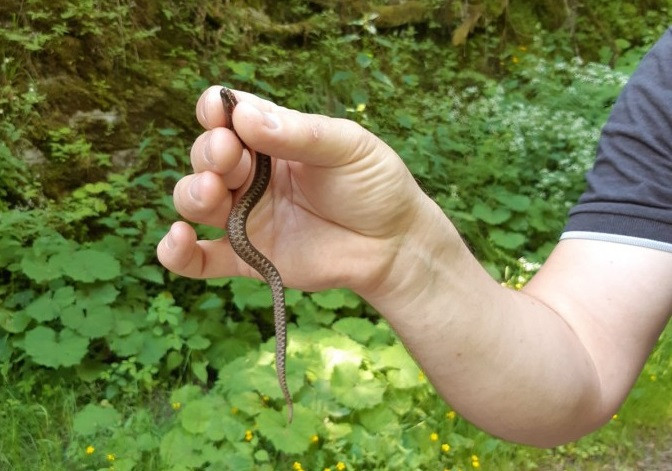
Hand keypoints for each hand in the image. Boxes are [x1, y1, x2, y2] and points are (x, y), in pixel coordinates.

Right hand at [157, 86, 434, 295]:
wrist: (394, 245)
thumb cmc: (374, 185)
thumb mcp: (346, 147)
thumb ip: (298, 133)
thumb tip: (245, 116)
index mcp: (273, 139)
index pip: (228, 117)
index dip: (217, 112)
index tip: (221, 113)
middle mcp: (252, 175)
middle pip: (206, 157)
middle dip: (209, 153)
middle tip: (230, 157)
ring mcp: (246, 216)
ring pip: (195, 201)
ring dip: (191, 193)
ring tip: (212, 193)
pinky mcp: (245, 257)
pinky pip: (199, 259)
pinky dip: (177, 253)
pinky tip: (178, 240)